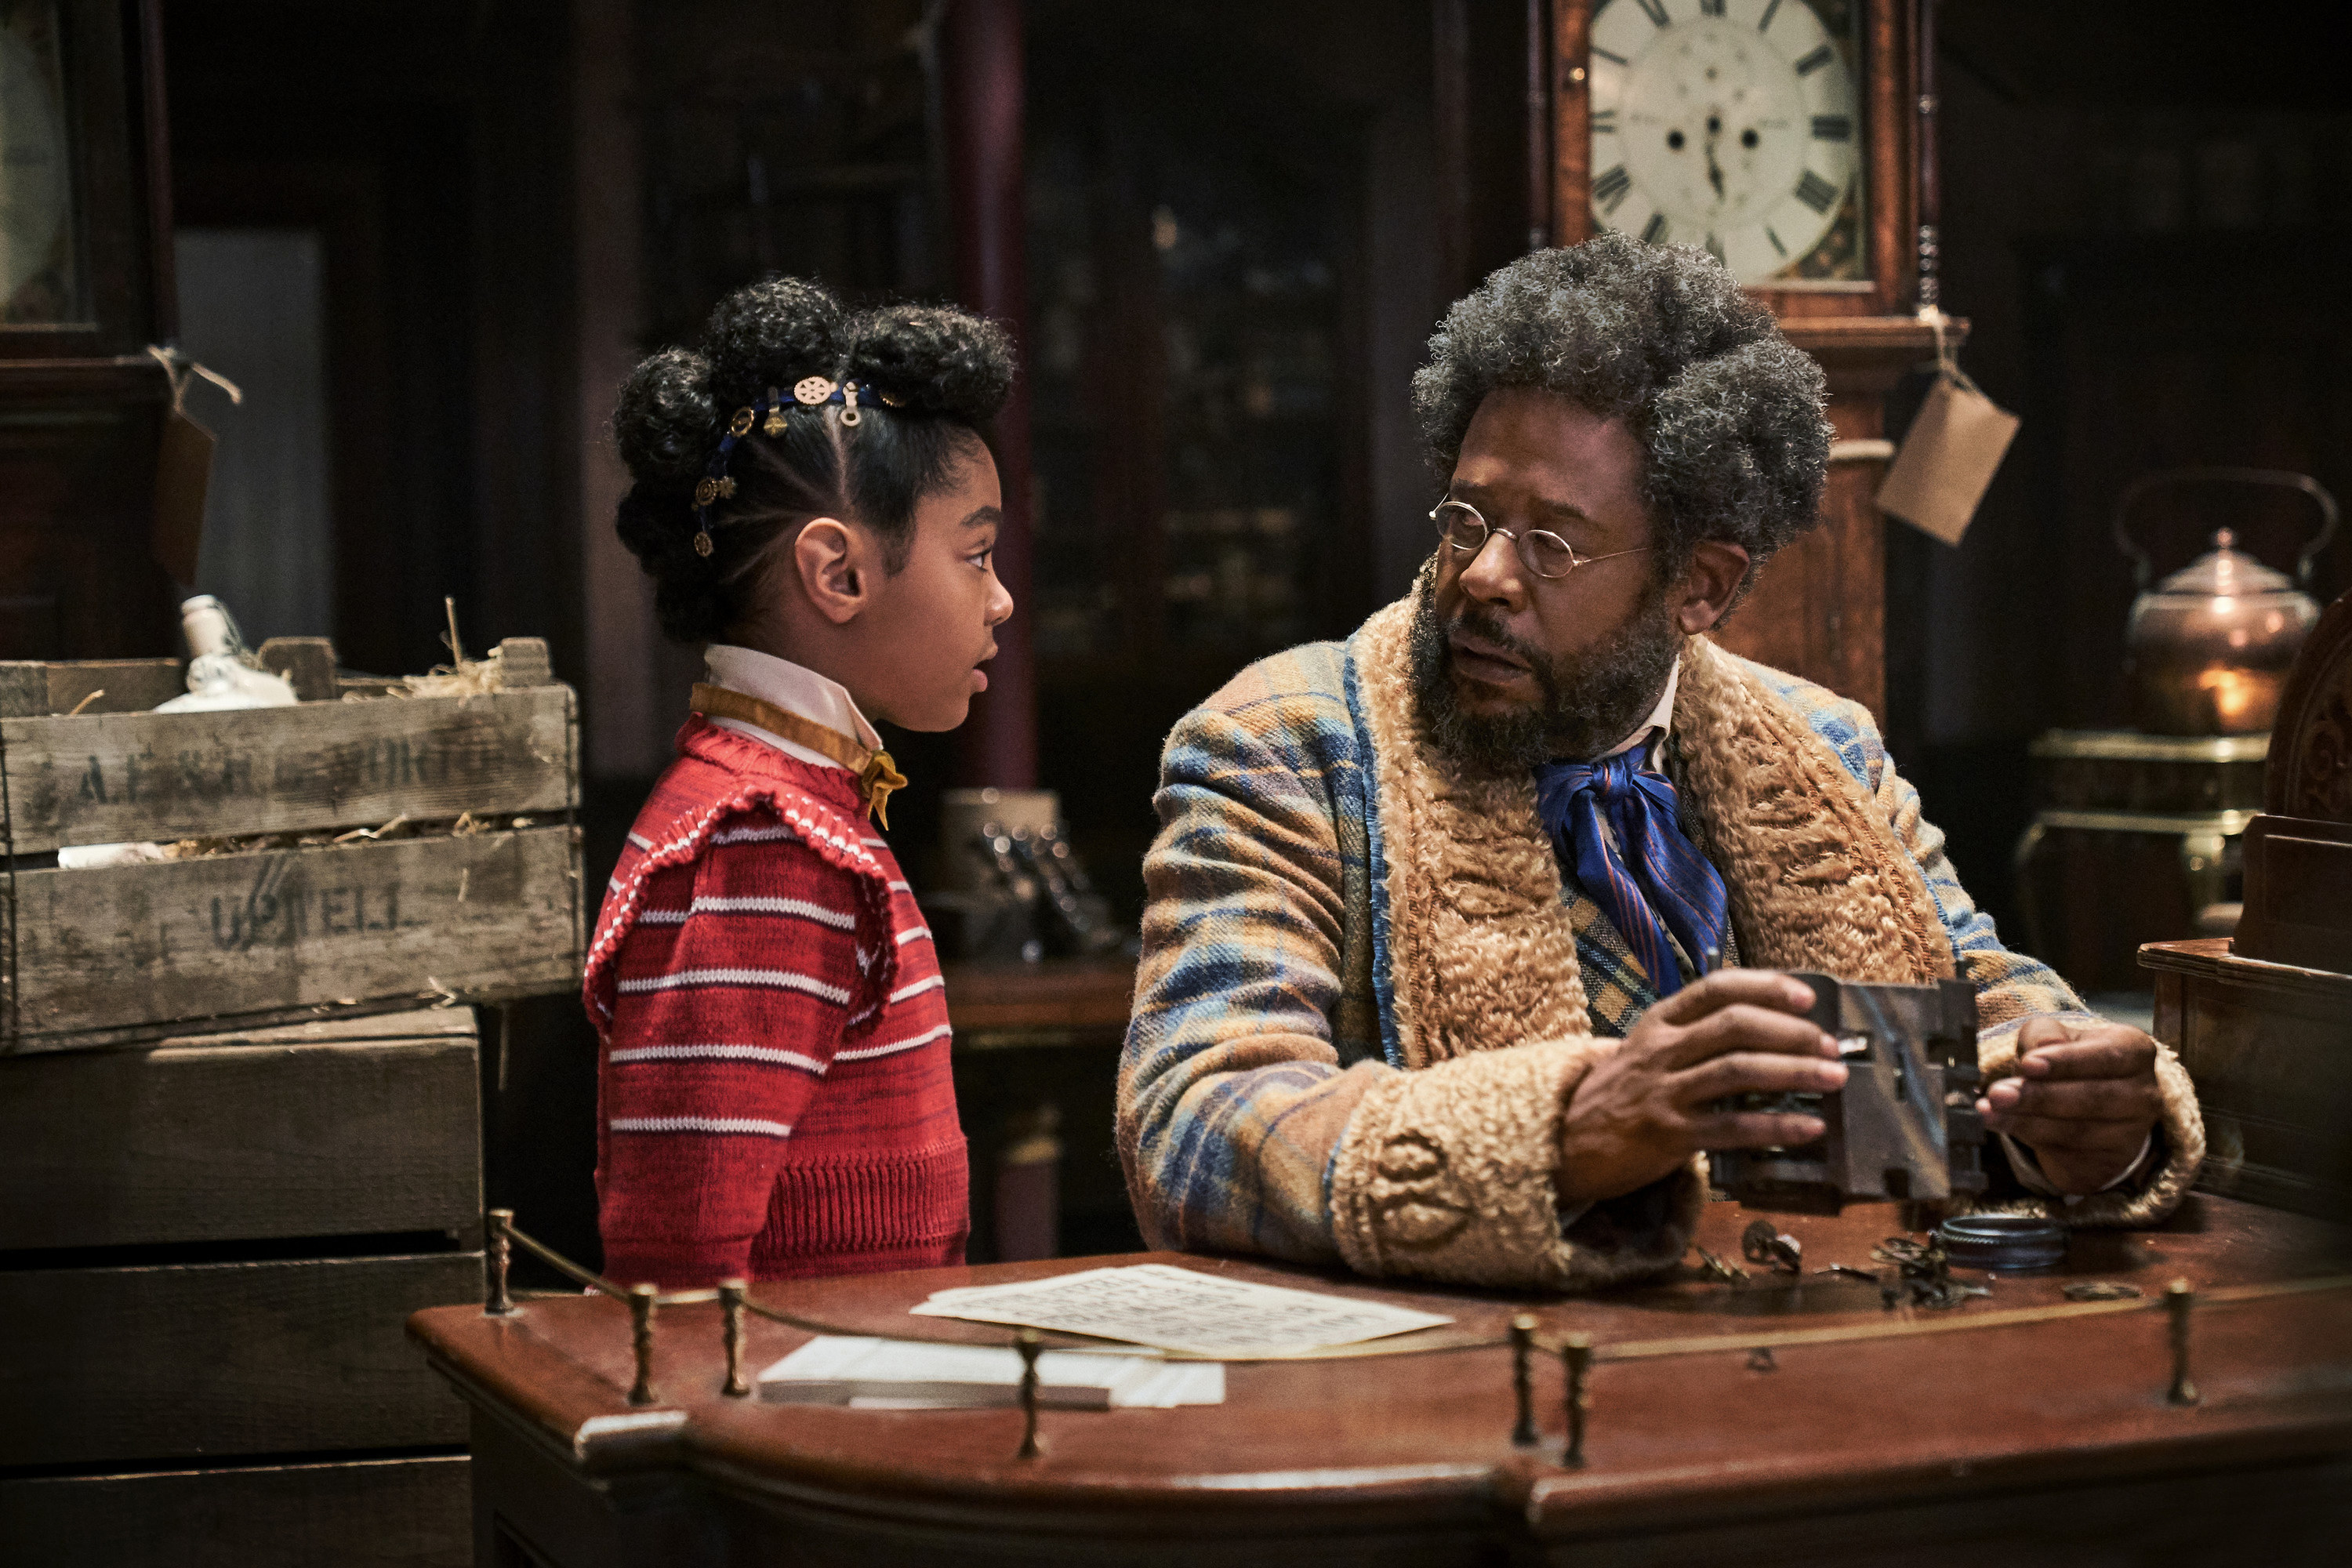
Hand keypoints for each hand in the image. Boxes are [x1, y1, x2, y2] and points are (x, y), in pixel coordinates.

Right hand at [1555, 972, 1845, 1207]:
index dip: (1766, 987)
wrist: (1565, 1141)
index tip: (1806, 998)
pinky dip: (1777, 1127)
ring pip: (1738, 1070)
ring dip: (1795, 1071)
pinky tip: (1809, 1128)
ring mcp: (1663, 1092)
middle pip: (1735, 1025)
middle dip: (1792, 1032)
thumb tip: (1769, 1030)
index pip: (1717, 988)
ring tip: (1833, 1077)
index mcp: (1659, 1022)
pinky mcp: (1669, 1135)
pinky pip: (1733, 1128)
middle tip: (1831, 1046)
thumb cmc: (1621, 1095)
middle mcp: (1661, 1050)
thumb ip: (1695, 1036)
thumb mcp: (1647, 1050)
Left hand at [1979, 1016, 2161, 1193]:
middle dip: (2039, 1096)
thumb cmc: (2070, 1062)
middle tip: (1998, 1093)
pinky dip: (2028, 1138)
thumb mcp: (2056, 1037)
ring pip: (2077, 1130)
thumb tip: (2041, 1047)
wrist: (2086, 1108)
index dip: (2066, 1062)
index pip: (2106, 1056)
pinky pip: (2067, 1153)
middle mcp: (2143, 1094)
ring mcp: (2131, 1133)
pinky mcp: (2110, 1162)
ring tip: (1990, 1111)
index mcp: (2136, 1051)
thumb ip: (2044, 1035)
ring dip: (2027, 1121)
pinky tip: (2001, 1125)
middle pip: (2092, 1097)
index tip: (2028, 1064)